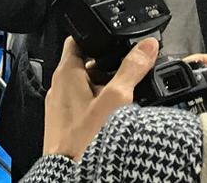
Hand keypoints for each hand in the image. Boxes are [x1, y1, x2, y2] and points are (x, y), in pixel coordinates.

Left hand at [42, 37, 158, 160]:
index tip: (118, 40)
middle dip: (110, 67)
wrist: (69, 175)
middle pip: (88, 63)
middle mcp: (60, 86)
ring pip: (88, 85)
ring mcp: (62, 105)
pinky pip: (85, 104)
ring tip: (124, 98)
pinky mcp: (67, 122)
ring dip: (107, 88)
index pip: (79, 39)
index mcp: (66, 73)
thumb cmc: (84, 140)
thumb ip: (132, 69)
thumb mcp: (116, 99)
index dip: (99, 37)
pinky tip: (114, 115)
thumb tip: (147, 46)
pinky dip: (100, 104)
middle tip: (130, 74)